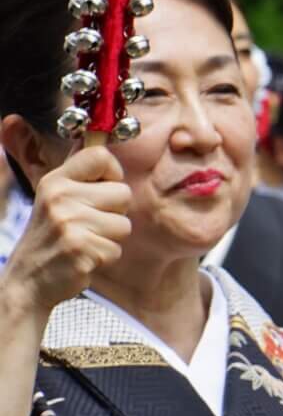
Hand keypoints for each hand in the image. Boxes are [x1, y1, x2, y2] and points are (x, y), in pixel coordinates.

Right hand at [0, 146, 132, 320]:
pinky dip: (104, 257)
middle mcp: (60, 198)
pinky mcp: (81, 250)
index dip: (111, 173)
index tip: (100, 188)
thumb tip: (100, 133)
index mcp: (55, 181)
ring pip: (124, 224)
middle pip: (123, 193)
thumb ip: (78, 172)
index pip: (101, 156)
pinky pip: (116, 248)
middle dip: (113, 213)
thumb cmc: (50, 238)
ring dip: (109, 238)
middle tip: (86, 226)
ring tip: (83, 242)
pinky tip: (82, 259)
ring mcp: (69, 224)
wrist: (27, 282)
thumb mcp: (55, 198)